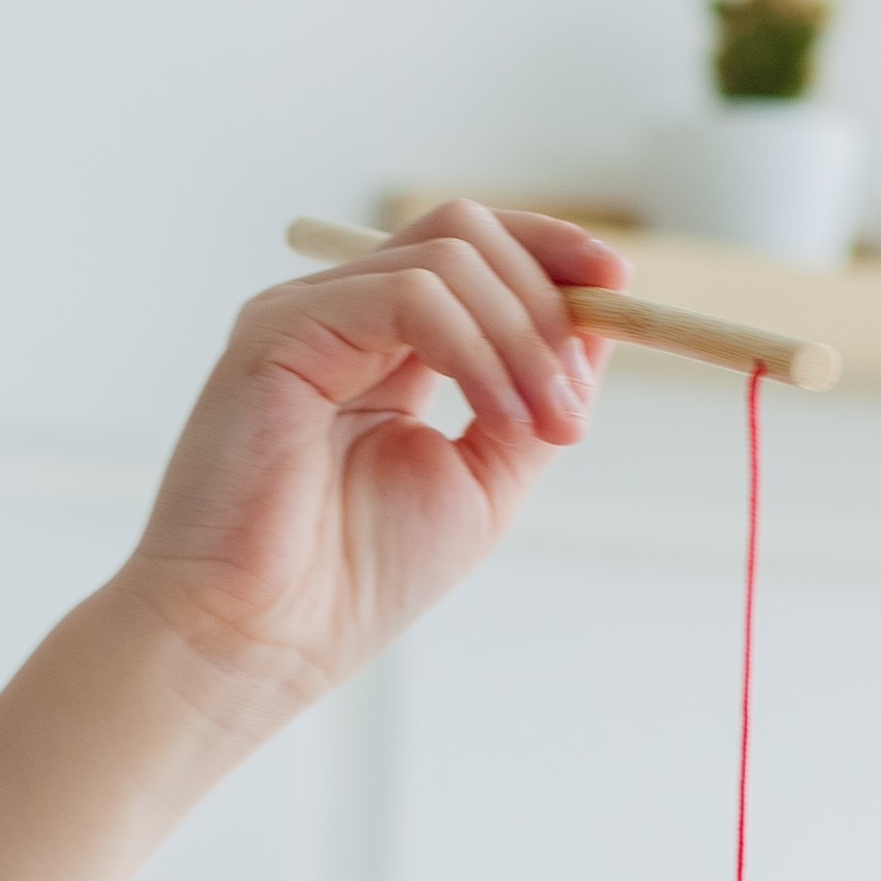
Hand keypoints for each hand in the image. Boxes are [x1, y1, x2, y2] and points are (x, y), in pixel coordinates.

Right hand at [123, 207, 625, 727]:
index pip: (473, 254)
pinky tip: (498, 417)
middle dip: (547, 306)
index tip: (622, 290)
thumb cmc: (348, 586)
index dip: (553, 256)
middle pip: (466, 235)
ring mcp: (305, 315)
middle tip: (574, 407)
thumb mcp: (478, 486)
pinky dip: (475, 349)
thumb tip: (598, 330)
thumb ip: (529, 402)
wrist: (259, 645)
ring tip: (545, 426)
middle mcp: (340, 317)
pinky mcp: (279, 330)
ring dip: (521, 335)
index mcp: (380, 347)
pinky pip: (408, 296)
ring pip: (446, 254)